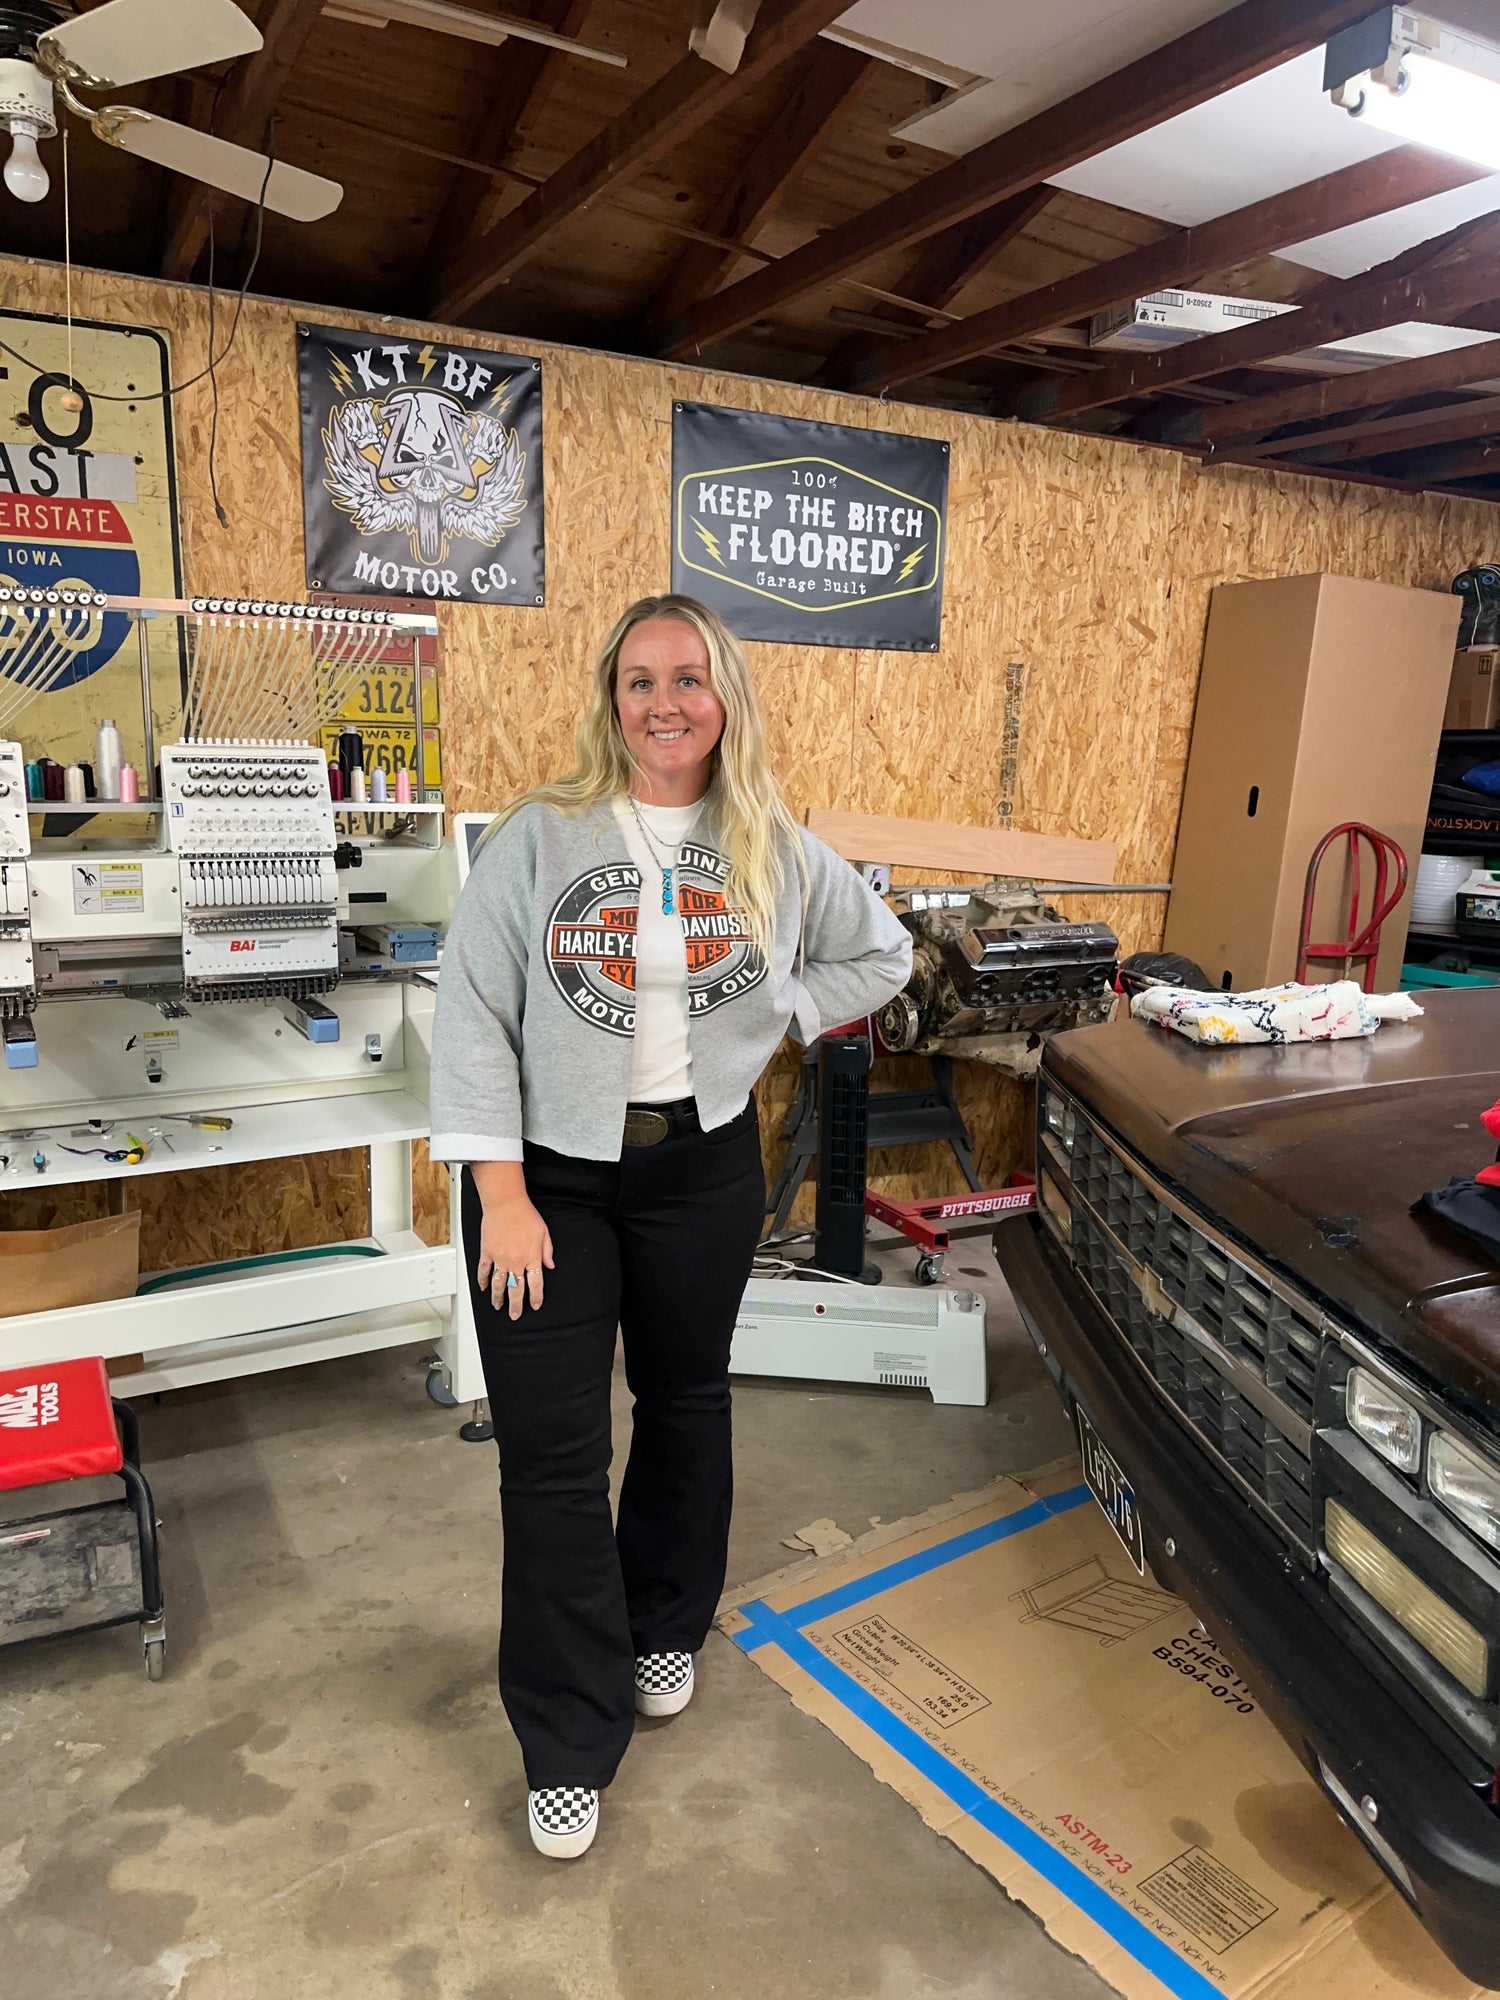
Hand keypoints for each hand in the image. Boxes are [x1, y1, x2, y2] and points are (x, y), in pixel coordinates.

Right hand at [475, 1191, 553, 1320]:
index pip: (535, 1284)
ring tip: (498, 1306)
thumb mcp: (544, 1233)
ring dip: (498, 1298)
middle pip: (516, 1290)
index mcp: (531, 1258)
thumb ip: (547, 1251)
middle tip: (515, 1315)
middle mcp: (515, 1262)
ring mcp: (499, 1259)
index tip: (534, 1305)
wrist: (505, 1204)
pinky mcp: (487, 1253)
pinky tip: (483, 1288)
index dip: (535, 1297)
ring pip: (499, 1285)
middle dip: (516, 1305)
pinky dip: (482, 1281)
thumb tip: (550, 1266)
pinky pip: (483, 1271)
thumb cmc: (525, 1214)